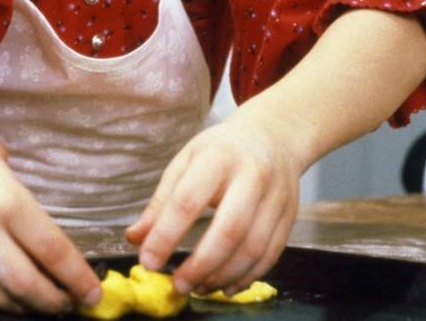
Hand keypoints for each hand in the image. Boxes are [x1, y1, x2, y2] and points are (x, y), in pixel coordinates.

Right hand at [0, 127, 99, 313]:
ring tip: (43, 304)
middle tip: (70, 303)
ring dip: (27, 307)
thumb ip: (30, 221)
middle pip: (27, 285)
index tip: (92, 292)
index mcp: (7, 203)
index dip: (77, 279)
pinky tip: (12, 298)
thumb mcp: (8, 181)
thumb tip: (59, 261)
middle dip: (55, 301)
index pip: (53, 252)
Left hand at [125, 112, 300, 296]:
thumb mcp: (186, 162)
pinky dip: (247, 277)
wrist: (273, 136)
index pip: (188, 201)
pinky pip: (271, 255)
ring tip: (198, 288)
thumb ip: (161, 202)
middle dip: (201, 265)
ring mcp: (276, 197)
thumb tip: (135, 239)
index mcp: (217, 157)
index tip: (148, 262)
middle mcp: (252, 176)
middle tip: (178, 285)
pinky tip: (225, 286)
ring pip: (253, 248)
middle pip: (229, 229)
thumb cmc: (221, 151)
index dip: (166, 235)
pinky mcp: (290, 216)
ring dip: (223, 276)